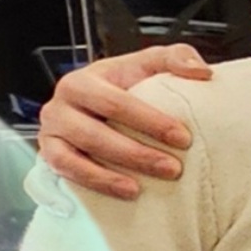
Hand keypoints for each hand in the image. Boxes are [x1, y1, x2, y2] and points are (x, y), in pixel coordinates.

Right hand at [38, 45, 211, 200]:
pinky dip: (94, 183)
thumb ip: (176, 58)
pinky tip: (124, 192)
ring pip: (76, 156)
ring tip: (142, 188)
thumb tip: (201, 73)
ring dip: (110, 176)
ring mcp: (51, 133)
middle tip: (173, 168)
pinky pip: (66, 173)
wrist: (100, 106)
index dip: (149, 122)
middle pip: (96, 133)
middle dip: (136, 154)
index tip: (183, 138)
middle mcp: (60, 106)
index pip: (115, 103)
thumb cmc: (127, 85)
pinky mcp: (49, 155)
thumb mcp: (149, 63)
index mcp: (83, 81)